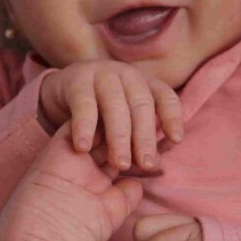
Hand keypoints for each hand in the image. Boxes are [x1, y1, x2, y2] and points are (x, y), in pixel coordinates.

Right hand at [39, 60, 183, 173]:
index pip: (166, 97)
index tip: (176, 140)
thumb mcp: (126, 117)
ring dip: (119, 137)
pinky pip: (83, 106)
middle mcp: (126, 75)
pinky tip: (84, 147)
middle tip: (146, 164)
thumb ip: (140, 136)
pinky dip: (85, 127)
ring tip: (120, 164)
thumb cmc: (102, 109)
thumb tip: (156, 165)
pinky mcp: (76, 81)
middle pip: (141, 104)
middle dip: (145, 136)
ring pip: (115, 105)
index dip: (172, 117)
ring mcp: (101, 75)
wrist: (64, 88)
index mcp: (144, 83)